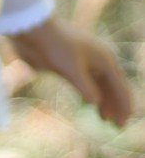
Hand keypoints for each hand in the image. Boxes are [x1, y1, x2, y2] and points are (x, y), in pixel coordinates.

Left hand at [9, 15, 132, 127]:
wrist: (34, 31)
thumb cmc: (55, 47)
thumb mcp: (71, 69)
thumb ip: (85, 87)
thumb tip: (96, 103)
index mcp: (104, 59)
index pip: (119, 86)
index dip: (123, 105)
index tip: (123, 123)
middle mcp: (98, 61)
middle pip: (112, 87)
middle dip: (116, 106)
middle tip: (117, 126)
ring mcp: (84, 63)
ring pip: (100, 86)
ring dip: (104, 102)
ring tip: (105, 119)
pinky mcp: (70, 66)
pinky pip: (87, 84)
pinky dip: (91, 95)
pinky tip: (91, 105)